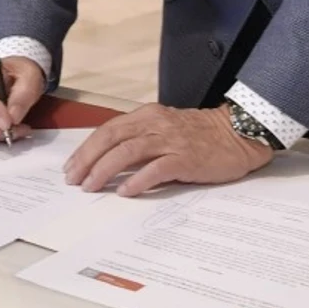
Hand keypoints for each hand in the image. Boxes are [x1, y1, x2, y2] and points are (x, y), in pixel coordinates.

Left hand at [64, 104, 275, 197]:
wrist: (237, 133)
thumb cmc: (199, 134)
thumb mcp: (164, 128)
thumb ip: (139, 139)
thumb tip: (108, 162)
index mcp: (146, 115)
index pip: (107, 130)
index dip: (86, 149)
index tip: (71, 167)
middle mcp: (155, 124)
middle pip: (111, 139)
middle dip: (88, 160)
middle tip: (74, 180)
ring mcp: (170, 140)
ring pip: (128, 152)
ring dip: (105, 170)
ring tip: (91, 187)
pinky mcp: (185, 158)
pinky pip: (156, 169)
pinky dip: (137, 181)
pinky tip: (125, 192)